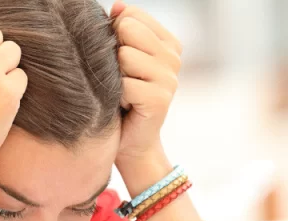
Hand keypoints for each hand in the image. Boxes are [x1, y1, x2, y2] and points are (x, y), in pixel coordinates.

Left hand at [110, 1, 181, 175]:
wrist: (129, 142)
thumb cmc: (120, 98)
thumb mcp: (120, 58)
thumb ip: (121, 29)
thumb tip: (118, 6)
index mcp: (168, 43)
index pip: (132, 16)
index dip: (115, 36)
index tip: (120, 61)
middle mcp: (173, 58)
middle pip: (127, 31)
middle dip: (114, 54)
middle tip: (120, 78)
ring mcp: (170, 79)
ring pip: (124, 56)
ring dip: (114, 77)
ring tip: (122, 93)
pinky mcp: (161, 99)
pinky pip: (124, 84)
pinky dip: (116, 97)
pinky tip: (125, 106)